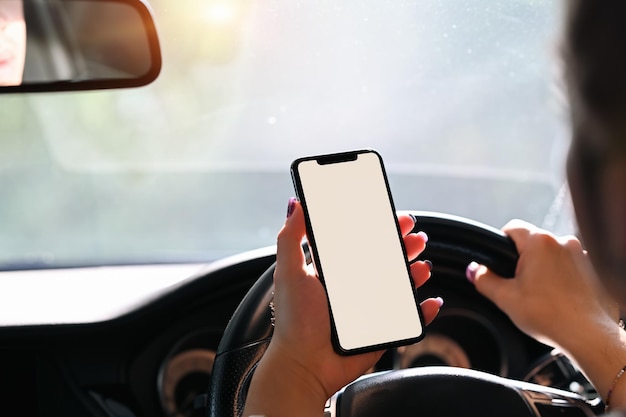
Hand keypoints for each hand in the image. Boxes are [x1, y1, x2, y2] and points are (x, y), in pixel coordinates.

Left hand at [243, 199, 441, 416]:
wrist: (305, 367)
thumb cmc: (294, 322)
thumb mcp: (289, 273)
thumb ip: (290, 238)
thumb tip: (296, 204)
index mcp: (333, 272)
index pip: (360, 243)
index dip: (379, 229)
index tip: (394, 217)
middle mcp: (352, 288)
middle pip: (385, 261)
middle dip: (403, 246)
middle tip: (416, 236)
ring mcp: (368, 309)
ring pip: (399, 285)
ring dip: (415, 272)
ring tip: (422, 265)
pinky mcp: (380, 331)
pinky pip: (408, 318)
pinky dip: (423, 310)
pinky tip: (430, 301)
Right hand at [467, 219, 618, 348]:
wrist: (589, 336)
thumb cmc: (550, 316)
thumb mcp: (505, 298)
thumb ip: (484, 280)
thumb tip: (474, 270)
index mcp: (540, 242)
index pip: (512, 227)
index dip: (500, 243)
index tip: (499, 262)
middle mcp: (563, 242)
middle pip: (532, 242)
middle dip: (522, 260)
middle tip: (517, 285)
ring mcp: (581, 255)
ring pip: (551, 254)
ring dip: (542, 268)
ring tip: (539, 295)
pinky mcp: (592, 270)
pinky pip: (568, 266)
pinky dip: (559, 277)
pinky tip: (556, 298)